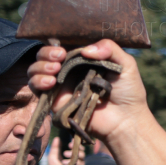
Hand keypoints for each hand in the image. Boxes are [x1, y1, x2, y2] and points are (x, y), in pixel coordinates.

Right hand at [29, 39, 165, 164]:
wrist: (126, 120)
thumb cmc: (129, 92)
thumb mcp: (126, 64)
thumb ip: (109, 48)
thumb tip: (85, 50)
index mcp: (84, 60)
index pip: (62, 45)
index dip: (58, 44)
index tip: (64, 48)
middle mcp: (70, 72)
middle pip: (45, 56)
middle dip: (47, 53)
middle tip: (59, 57)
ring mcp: (61, 86)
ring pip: (36, 70)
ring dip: (40, 66)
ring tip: (55, 70)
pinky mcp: (55, 101)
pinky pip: (36, 88)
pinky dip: (38, 81)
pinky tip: (50, 82)